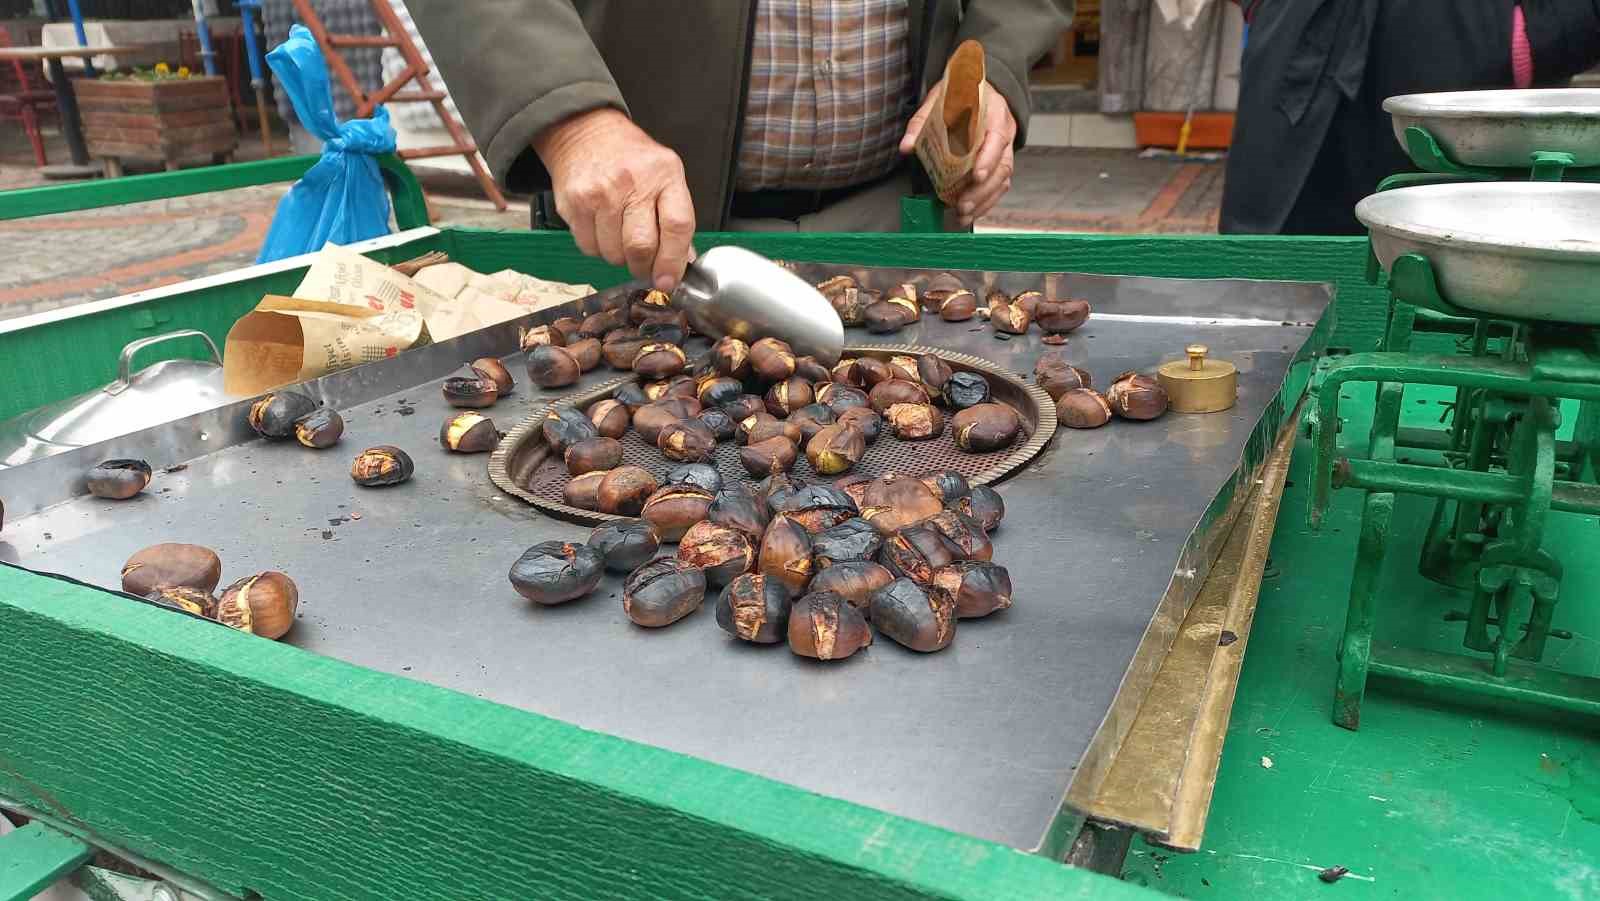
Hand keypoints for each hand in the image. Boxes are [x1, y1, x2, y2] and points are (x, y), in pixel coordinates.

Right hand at [533, 108, 694, 291]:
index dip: (673, 261)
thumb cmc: (631, 158)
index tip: (669, 280)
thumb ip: (677, 217)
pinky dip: (598, 249)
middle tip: (644, 267)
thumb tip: (684, 261)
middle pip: (641, 246)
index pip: (677, 226)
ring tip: (620, 236)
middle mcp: (632, 183)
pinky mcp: (574, 203)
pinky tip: (602, 229)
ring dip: (620, 257)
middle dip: (644, 267)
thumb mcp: (666, 175)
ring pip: (613, 254)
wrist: (586, 132)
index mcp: (664, 174)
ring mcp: (600, 193)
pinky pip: (589, 248)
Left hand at [900, 80, 1016, 227]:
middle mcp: (1005, 131)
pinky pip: (998, 185)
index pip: (996, 138)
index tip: (976, 176)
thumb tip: (906, 147)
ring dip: (983, 201)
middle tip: (962, 205)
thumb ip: (921, 122)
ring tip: (962, 215)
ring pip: (1002, 179)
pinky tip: (970, 213)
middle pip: (1001, 165)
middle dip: (982, 190)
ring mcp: (1005, 148)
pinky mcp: (1000, 161)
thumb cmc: (958, 94)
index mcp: (994, 112)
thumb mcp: (938, 99)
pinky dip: (985, 202)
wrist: (976, 88)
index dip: (988, 159)